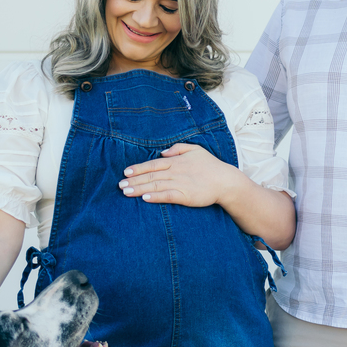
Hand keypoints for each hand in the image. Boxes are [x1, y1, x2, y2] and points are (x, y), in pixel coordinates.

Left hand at [119, 143, 239, 207]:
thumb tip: (163, 151)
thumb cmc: (211, 166)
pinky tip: (145, 198)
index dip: (138, 168)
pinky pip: (167, 196)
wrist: (226, 181)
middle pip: (150, 176)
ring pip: (155, 186)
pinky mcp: (185, 195)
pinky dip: (156, 197)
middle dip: (133, 180)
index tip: (125, 172)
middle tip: (119, 185)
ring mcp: (180, 183)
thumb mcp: (195, 150)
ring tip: (126, 192)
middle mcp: (175, 171)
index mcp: (176, 161)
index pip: (152, 164)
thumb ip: (178, 148)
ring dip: (139, 189)